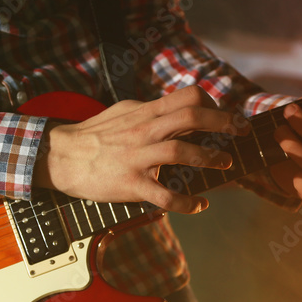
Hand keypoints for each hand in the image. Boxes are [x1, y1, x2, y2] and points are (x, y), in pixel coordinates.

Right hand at [33, 85, 247, 213]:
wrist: (62, 158)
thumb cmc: (94, 135)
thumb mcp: (123, 112)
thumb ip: (151, 110)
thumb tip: (177, 108)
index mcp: (145, 113)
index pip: (187, 97)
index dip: (212, 104)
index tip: (225, 116)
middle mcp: (144, 131)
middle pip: (191, 117)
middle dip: (223, 123)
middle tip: (239, 132)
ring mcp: (138, 158)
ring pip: (182, 152)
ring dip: (210, 159)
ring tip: (225, 165)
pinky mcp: (130, 184)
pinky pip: (164, 194)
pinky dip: (186, 202)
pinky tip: (198, 205)